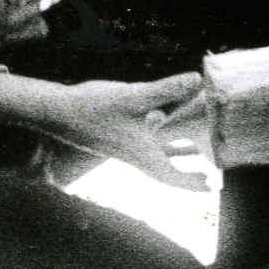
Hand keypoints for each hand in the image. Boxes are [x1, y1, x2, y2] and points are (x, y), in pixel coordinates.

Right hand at [0, 71, 208, 192]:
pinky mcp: (116, 135)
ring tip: (193, 153)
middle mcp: (135, 154)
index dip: (192, 184)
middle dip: (186, 176)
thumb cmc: (94, 108)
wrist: (57, 111)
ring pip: (156, 153)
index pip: (172, 176)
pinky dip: (159, 136)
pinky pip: (145, 140)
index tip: (212, 187)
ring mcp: (124, 145)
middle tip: (206, 180)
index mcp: (142, 155)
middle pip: (166, 169)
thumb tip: (198, 80)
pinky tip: (161, 118)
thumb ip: (168, 89)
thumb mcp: (135, 97)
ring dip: (175, 154)